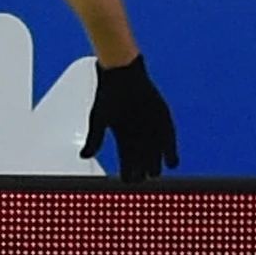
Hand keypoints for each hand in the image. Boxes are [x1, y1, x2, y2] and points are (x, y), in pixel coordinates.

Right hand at [79, 54, 179, 183]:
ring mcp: (153, 134)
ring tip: (153, 170)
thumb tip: (83, 157)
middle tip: (142, 175)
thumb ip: (94, 139)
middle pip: (145, 168)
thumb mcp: (98, 118)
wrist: (124, 75)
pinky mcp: (165, 124)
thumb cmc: (109, 96)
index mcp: (124, 141)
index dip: (128, 177)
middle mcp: (139, 141)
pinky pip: (171, 147)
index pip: (127, 168)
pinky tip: (171, 162)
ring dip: (156, 168)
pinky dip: (172, 156)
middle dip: (143, 174)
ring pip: (158, 161)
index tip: (127, 179)